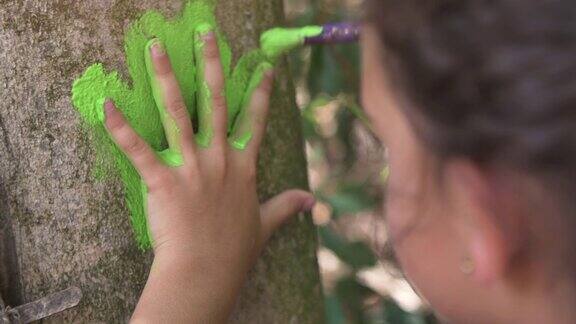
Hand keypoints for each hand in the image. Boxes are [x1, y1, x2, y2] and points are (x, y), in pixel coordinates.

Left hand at [103, 28, 314, 322]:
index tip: (263, 67)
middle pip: (217, 103)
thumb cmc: (234, 251)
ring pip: (178, 113)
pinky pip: (139, 149)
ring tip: (155, 49)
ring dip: (165, 78)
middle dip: (211, 66)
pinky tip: (107, 104)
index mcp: (243, 167)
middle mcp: (219, 159)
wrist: (207, 273)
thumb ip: (287, 206)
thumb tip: (313, 201)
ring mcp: (192, 167)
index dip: (260, 92)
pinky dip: (120, 127)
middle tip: (206, 35)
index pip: (255, 121)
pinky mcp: (164, 181)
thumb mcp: (265, 225)